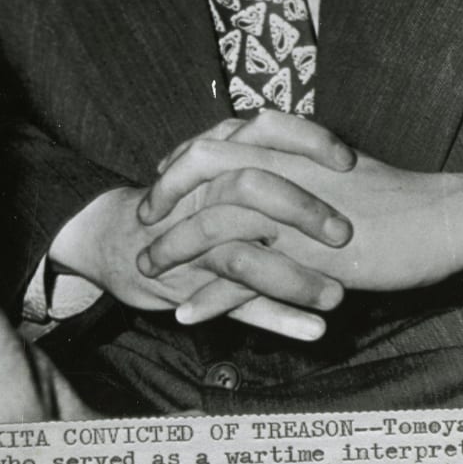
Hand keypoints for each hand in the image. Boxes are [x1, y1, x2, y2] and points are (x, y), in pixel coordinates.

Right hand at [50, 109, 357, 338]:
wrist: (115, 238)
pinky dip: (276, 318)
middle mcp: (204, 194)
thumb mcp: (217, 168)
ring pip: (245, 257)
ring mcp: (197, 243)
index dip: (307, 142)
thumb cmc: (183, 202)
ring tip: (339, 297)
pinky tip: (314, 331)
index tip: (348, 161)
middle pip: (251, 188)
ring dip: (295, 278)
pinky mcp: (192, 286)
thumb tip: (336, 157)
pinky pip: (235, 303)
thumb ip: (263, 157)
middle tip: (344, 233)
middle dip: (301, 209)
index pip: (264, 132)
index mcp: (218, 158)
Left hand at [142, 112, 462, 323]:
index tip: (160, 178)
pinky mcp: (305, 258)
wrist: (441, 218)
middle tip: (142, 221)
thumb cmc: (395, 195)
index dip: (180, 162)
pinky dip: (212, 298)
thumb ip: (297, 162)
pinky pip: (245, 279)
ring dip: (174, 250)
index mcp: (288, 149)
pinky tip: (186, 313)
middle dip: (164, 199)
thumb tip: (271, 163)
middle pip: (201, 176)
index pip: (215, 145)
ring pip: (214, 227)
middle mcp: (282, 175)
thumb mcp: (336, 167)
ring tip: (148, 271)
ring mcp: (291, 216)